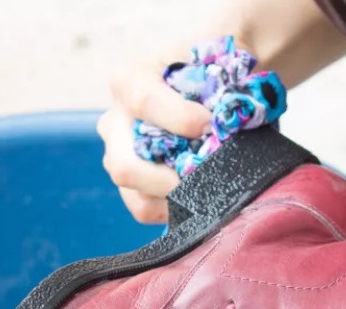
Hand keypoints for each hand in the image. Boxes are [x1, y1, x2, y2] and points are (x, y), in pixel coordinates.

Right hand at [97, 62, 210, 223]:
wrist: (214, 83)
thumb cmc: (214, 70)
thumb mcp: (217, 62)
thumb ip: (220, 87)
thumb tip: (231, 124)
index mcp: (128, 80)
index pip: (143, 102)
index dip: (178, 119)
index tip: (210, 126)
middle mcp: (114, 121)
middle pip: (125, 165)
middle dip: (169, 179)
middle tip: (207, 179)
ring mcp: (119, 155)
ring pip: (134, 193)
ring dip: (176, 198)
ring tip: (207, 188)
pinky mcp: (133, 183)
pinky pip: (146, 208)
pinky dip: (177, 209)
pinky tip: (200, 197)